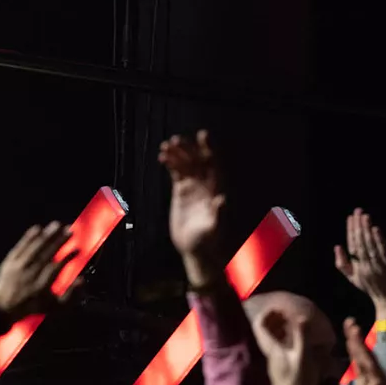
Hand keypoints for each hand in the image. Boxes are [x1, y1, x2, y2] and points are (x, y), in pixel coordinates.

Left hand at [0, 221, 77, 317]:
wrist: (3, 306)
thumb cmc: (33, 306)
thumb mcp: (54, 307)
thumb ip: (71, 295)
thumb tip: (82, 280)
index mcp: (41, 287)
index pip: (55, 269)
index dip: (67, 258)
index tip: (78, 249)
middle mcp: (29, 276)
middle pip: (45, 255)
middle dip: (58, 242)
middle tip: (70, 231)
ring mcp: (18, 268)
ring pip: (34, 248)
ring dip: (46, 235)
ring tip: (57, 225)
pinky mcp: (10, 261)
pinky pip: (20, 246)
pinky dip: (28, 237)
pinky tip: (38, 228)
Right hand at [161, 130, 225, 284]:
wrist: (195, 249)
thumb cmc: (207, 241)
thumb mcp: (213, 229)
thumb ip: (218, 214)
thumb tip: (223, 200)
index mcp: (215, 189)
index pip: (213, 165)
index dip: (208, 149)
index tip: (202, 135)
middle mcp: (205, 186)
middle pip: (197, 161)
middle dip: (188, 149)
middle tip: (176, 139)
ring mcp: (193, 188)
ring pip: (185, 165)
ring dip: (177, 154)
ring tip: (166, 145)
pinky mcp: (180, 193)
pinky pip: (176, 174)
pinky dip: (170, 164)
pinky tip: (162, 157)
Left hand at [253, 307, 317, 384]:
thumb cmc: (298, 379)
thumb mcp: (303, 356)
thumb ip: (302, 336)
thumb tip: (301, 318)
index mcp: (270, 346)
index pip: (260, 324)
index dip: (267, 313)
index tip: (278, 308)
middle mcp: (267, 350)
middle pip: (263, 330)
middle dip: (272, 319)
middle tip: (285, 313)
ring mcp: (270, 358)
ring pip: (268, 338)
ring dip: (277, 328)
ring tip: (290, 323)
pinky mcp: (276, 364)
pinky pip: (274, 345)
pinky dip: (281, 338)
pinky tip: (292, 339)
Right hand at [334, 208, 385, 317]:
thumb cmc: (372, 289)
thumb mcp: (354, 278)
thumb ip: (342, 264)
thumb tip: (337, 246)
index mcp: (356, 267)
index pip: (352, 244)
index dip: (350, 230)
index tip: (350, 217)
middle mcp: (366, 264)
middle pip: (360, 242)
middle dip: (358, 225)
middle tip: (358, 211)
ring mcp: (378, 265)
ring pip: (370, 244)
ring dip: (367, 229)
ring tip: (365, 216)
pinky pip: (383, 251)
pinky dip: (379, 240)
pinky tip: (376, 229)